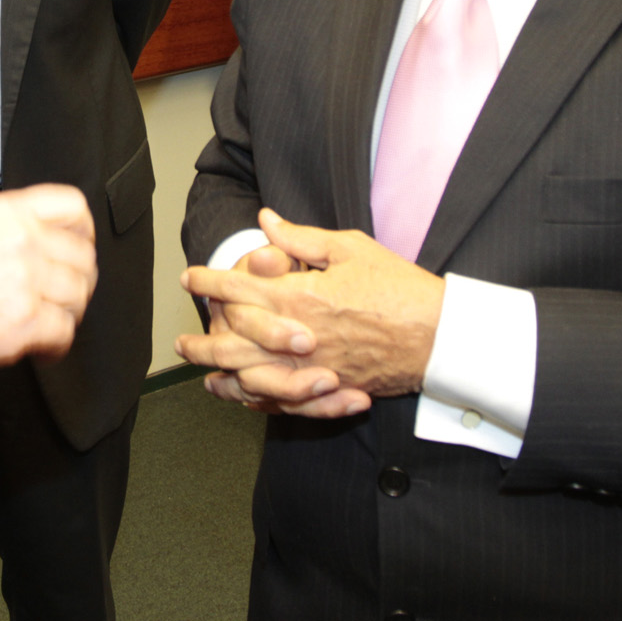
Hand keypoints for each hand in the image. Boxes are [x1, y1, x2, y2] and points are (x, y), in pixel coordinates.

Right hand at [0, 185, 95, 372]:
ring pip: (78, 295)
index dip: (84, 230)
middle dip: (80, 278)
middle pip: (83, 256)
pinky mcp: (25, 321)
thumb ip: (11, 226)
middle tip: (68, 293)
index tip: (82, 245)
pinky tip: (45, 346)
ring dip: (70, 312)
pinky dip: (58, 344)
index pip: (73, 206)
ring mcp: (26, 281)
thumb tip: (46, 240)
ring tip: (53, 320)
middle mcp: (23, 241)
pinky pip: (64, 332)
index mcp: (8, 212)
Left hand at [182, 208, 444, 400]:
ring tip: (199, 370)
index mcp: (301, 296)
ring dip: (218, 371)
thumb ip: (301, 239)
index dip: (208, 282)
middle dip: (202, 337)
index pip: (239, 288)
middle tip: (181, 338)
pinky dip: (253, 399)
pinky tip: (237, 394)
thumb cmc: (398, 287)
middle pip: (233, 339)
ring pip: (250, 375)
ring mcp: (312, 369)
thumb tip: (266, 221)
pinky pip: (280, 401)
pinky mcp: (329, 391)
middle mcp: (298, 336)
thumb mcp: (350, 249)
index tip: (189, 278)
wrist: (440, 335)